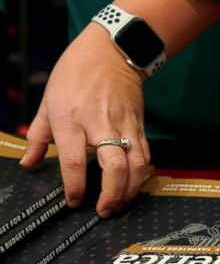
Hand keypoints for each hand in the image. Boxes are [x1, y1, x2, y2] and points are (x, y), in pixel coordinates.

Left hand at [21, 24, 150, 217]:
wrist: (111, 52)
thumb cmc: (75, 75)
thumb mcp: (48, 101)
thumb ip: (37, 136)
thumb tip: (29, 163)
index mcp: (71, 120)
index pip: (74, 161)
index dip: (75, 186)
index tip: (74, 201)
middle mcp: (100, 125)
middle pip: (114, 167)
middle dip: (112, 194)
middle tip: (104, 210)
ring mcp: (124, 126)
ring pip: (136, 165)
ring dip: (130, 189)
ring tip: (121, 203)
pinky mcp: (139, 126)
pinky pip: (145, 155)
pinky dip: (142, 175)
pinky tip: (134, 185)